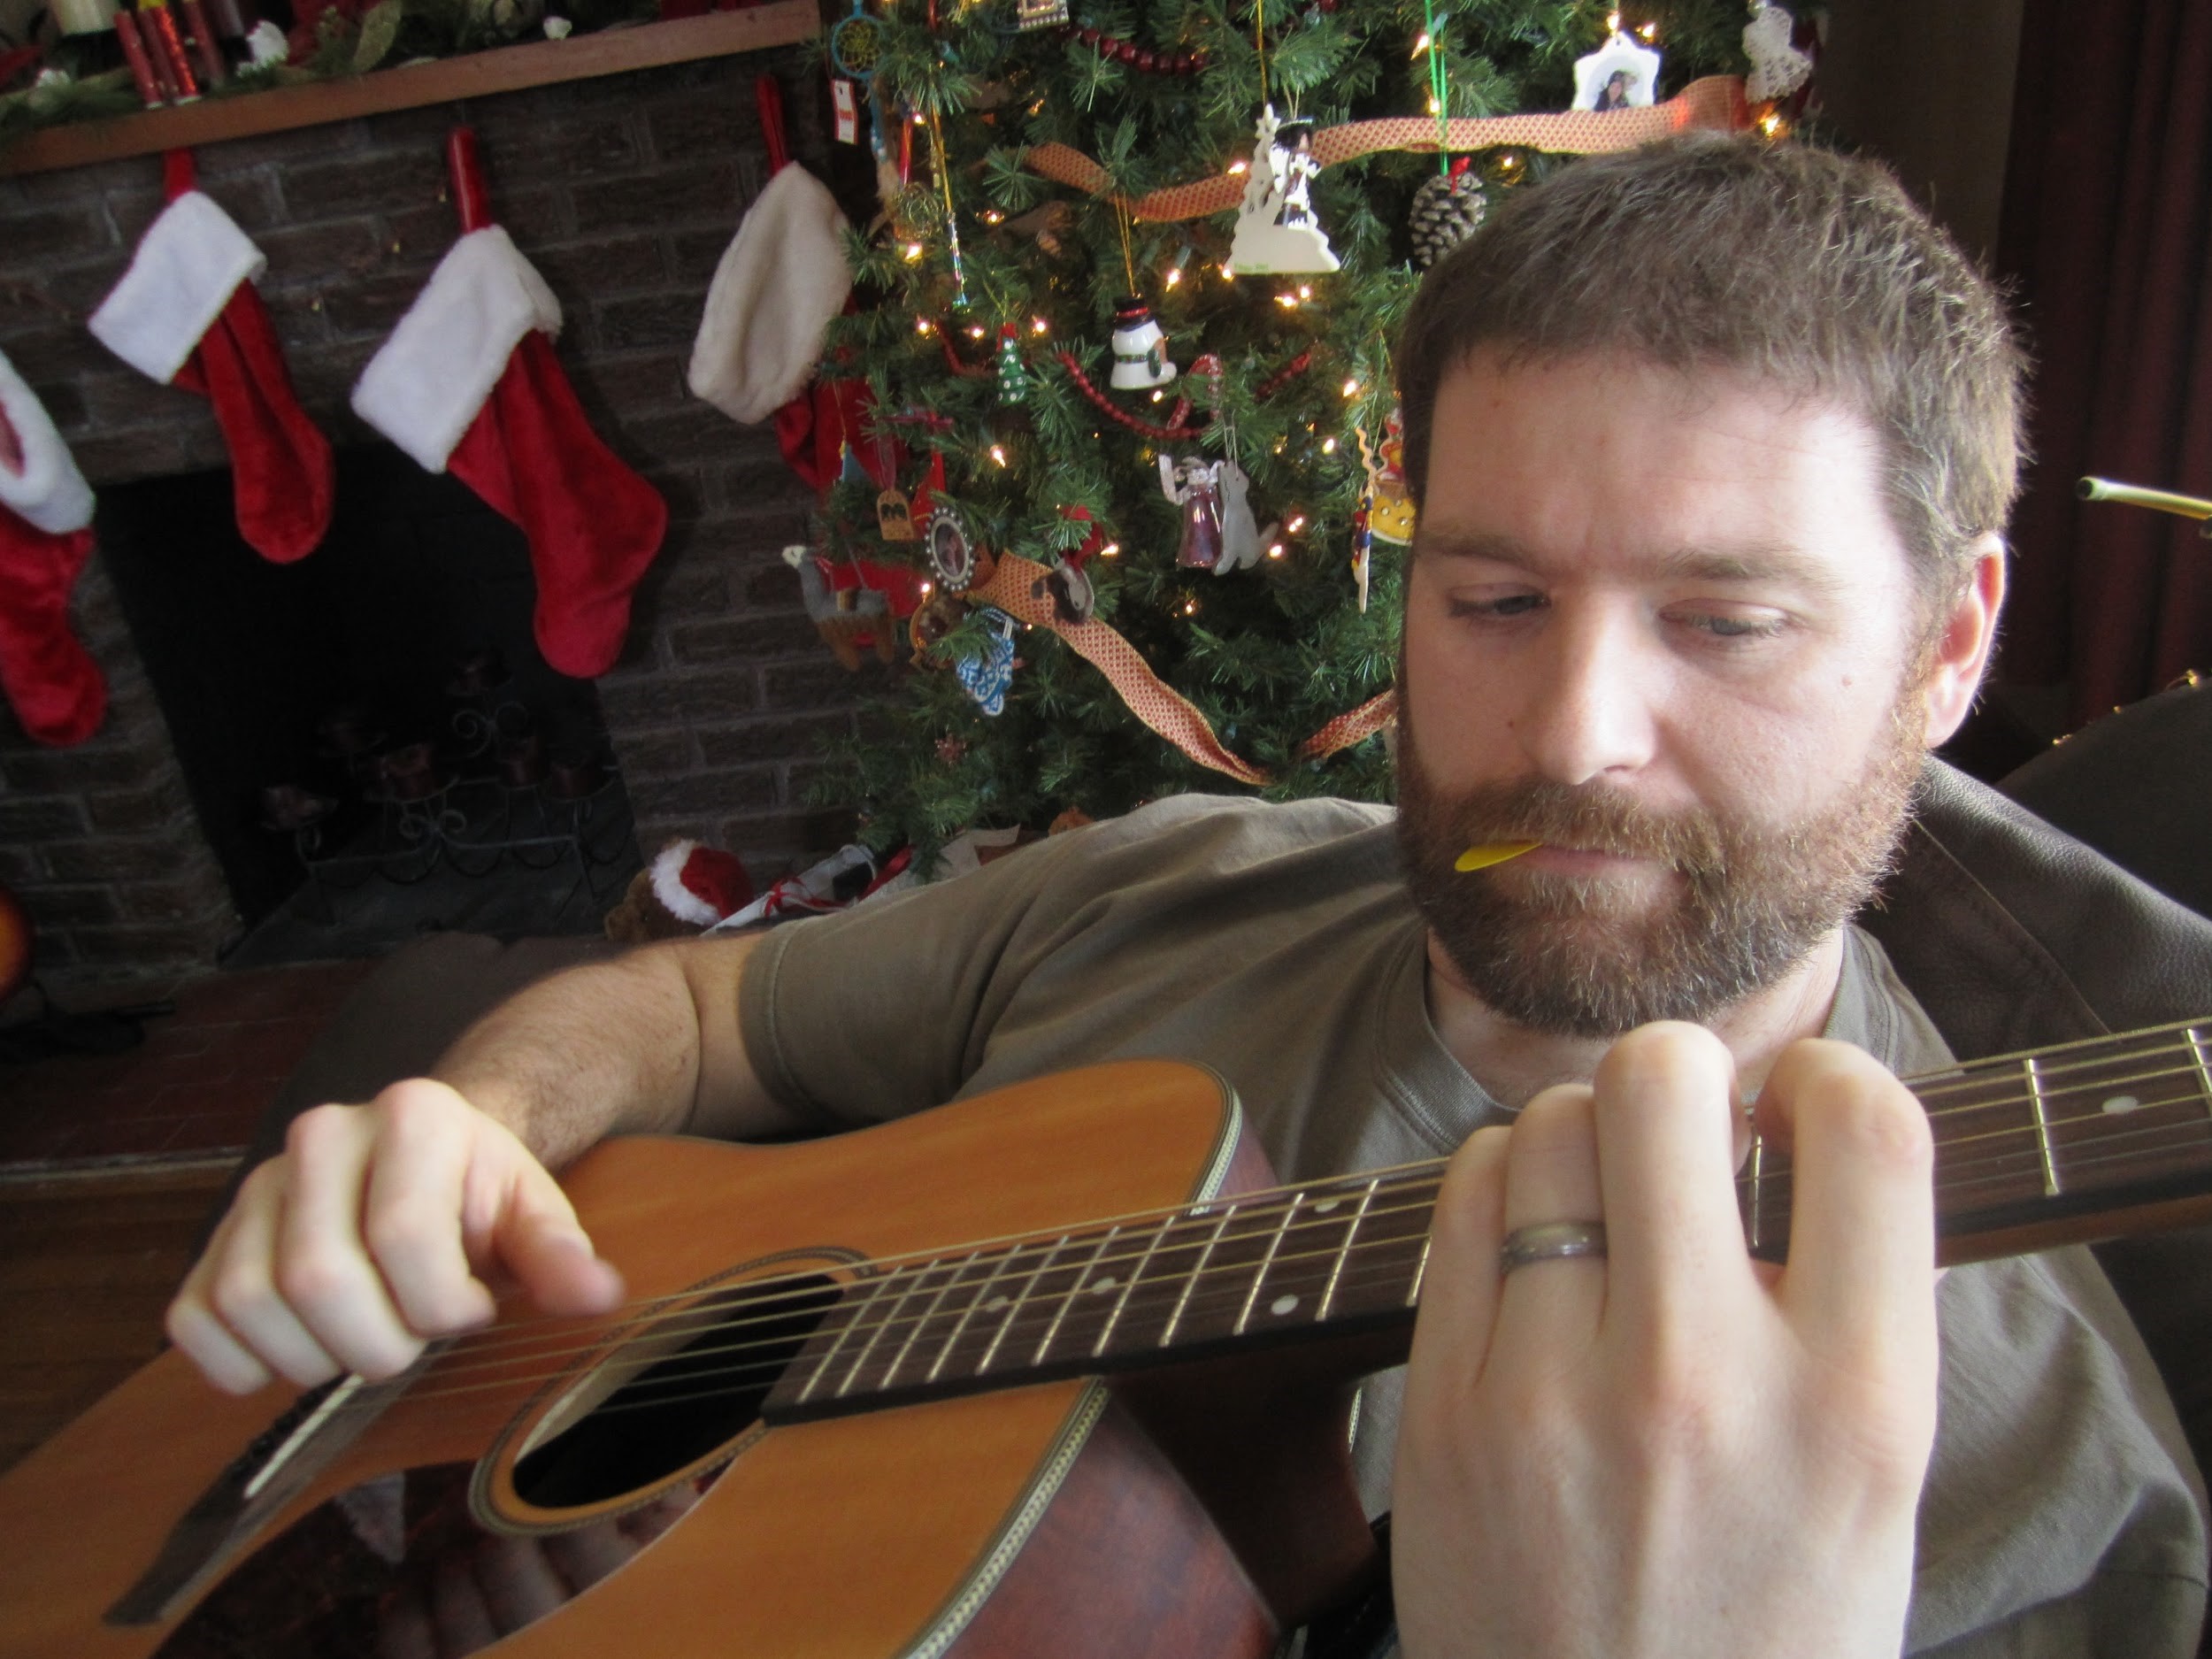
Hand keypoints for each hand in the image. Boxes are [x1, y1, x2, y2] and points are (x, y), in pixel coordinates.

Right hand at [166, 1078, 623, 1393]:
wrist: (425, 1167)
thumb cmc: (481, 1197)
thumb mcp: (534, 1215)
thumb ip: (560, 1256)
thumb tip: (600, 1296)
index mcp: (413, 1114)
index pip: (404, 1239)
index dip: (443, 1306)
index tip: (470, 1308)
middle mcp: (322, 1134)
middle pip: (319, 1279)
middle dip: (380, 1342)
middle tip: (416, 1337)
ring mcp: (258, 1185)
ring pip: (250, 1303)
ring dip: (316, 1358)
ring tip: (369, 1336)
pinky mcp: (214, 1238)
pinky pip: (195, 1321)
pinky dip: (244, 1365)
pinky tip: (305, 1351)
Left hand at [1391, 1024, 1938, 1658]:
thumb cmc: (1760, 1635)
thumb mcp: (1873, 1496)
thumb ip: (1849, 1319)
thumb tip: (1790, 1138)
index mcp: (1856, 1409)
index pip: (1869, 1136)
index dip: (1833, 1078)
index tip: (1798, 1106)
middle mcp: (1704, 1383)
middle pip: (1664, 1084)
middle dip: (1680, 1075)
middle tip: (1684, 1130)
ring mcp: (1554, 1391)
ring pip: (1550, 1127)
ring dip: (1586, 1134)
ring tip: (1605, 1202)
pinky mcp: (1444, 1407)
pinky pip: (1466, 1198)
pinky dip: (1504, 1183)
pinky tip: (1533, 1240)